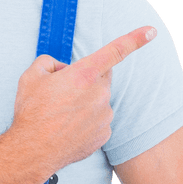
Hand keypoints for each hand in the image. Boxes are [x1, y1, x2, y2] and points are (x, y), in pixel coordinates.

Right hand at [11, 26, 155, 171]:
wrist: (32, 151)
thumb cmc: (31, 113)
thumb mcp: (31, 76)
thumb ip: (50, 62)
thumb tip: (61, 68)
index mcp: (83, 75)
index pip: (115, 50)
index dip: (135, 39)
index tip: (151, 31)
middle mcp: (99, 94)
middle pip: (101, 78)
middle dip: (86, 81)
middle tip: (62, 94)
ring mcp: (104, 115)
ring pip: (99, 101)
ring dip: (85, 103)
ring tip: (60, 115)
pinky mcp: (104, 134)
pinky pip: (99, 121)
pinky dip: (86, 122)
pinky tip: (68, 128)